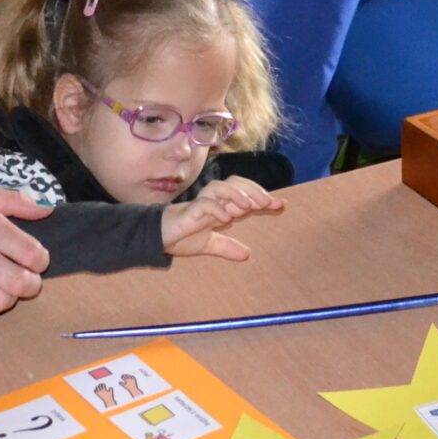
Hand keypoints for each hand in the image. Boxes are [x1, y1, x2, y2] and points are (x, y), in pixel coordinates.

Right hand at [160, 177, 284, 261]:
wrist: (157, 238)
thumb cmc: (181, 236)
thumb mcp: (208, 244)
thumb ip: (226, 247)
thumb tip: (247, 255)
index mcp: (219, 206)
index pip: (244, 194)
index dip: (262, 196)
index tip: (281, 205)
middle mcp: (212, 201)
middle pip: (235, 183)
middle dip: (253, 191)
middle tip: (269, 203)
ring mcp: (200, 204)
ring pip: (219, 188)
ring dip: (236, 195)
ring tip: (248, 207)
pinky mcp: (189, 211)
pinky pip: (204, 203)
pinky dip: (216, 208)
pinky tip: (226, 218)